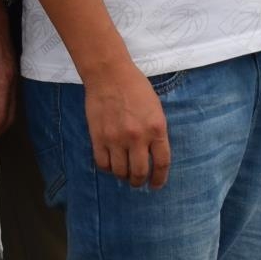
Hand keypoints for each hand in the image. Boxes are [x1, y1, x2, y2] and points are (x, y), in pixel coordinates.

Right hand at [83, 60, 170, 188]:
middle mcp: (137, 137)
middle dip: (139, 181)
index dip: (159, 179)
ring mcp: (116, 138)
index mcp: (156, 128)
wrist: (109, 75)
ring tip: (122, 172)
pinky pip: (103, 163)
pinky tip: (110, 164)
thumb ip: (156, 133)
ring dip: (122, 176)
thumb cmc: (135, 88)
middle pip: (139, 172)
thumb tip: (152, 156)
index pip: (162, 163)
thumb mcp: (156, 110)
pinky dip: (107, 168)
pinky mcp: (99, 137)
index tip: (156, 185)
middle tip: (137, 181)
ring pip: (120, 171)